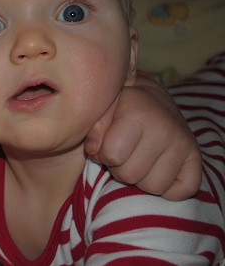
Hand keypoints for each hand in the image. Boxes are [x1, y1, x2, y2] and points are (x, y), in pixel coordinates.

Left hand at [85, 74, 201, 199]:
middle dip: (119, 168)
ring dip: (141, 179)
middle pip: (131, 175)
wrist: (149, 98)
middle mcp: (165, 130)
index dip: (103, 155)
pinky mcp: (196, 158)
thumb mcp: (101, 110)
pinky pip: (181, 191)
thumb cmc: (119, 108)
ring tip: (137, 160)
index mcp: (139, 116)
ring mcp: (184, 145)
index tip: (106, 146)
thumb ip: (93, 130)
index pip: (112, 156)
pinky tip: (156, 170)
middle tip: (122, 154)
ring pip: (154, 187)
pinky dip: (167, 189)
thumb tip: (92, 151)